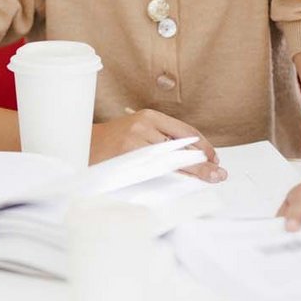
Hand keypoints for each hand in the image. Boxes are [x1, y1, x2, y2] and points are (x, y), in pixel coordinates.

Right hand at [89, 108, 224, 182]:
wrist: (82, 146)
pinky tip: (183, 183)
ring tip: (208, 178)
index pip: (185, 132)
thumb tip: (193, 157)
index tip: (214, 159)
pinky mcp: (127, 158)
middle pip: (182, 147)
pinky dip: (171, 178)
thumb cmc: (114, 143)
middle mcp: (143, 126)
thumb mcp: (139, 132)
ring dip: (191, 172)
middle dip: (202, 163)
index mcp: (149, 116)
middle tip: (218, 174)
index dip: (204, 147)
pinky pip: (155, 171)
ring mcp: (135, 142)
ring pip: (171, 161)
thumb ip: (161, 140)